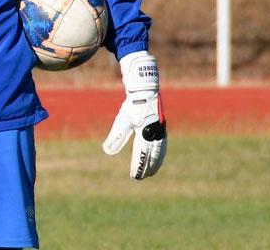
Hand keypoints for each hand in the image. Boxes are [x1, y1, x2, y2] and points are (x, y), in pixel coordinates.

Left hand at [102, 51, 167, 179]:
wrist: (145, 91)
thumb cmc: (133, 106)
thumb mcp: (122, 120)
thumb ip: (116, 136)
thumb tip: (107, 151)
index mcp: (145, 133)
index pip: (141, 155)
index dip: (138, 166)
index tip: (134, 176)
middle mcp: (155, 134)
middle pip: (152, 157)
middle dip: (146, 168)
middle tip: (140, 177)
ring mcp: (160, 132)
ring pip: (159, 153)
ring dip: (154, 163)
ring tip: (150, 173)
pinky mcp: (162, 129)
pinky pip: (163, 147)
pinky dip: (160, 156)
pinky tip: (157, 160)